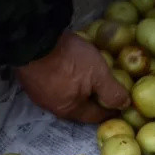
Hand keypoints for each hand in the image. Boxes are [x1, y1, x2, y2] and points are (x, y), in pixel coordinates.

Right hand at [15, 33, 129, 122]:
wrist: (32, 38)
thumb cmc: (68, 58)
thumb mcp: (97, 73)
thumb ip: (112, 91)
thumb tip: (125, 105)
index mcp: (70, 110)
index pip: (95, 116)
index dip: (110, 110)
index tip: (119, 104)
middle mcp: (53, 107)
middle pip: (79, 108)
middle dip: (92, 101)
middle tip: (104, 91)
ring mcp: (38, 94)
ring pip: (64, 96)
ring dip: (76, 90)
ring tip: (85, 79)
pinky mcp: (30, 80)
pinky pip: (52, 85)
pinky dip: (62, 81)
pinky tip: (66, 71)